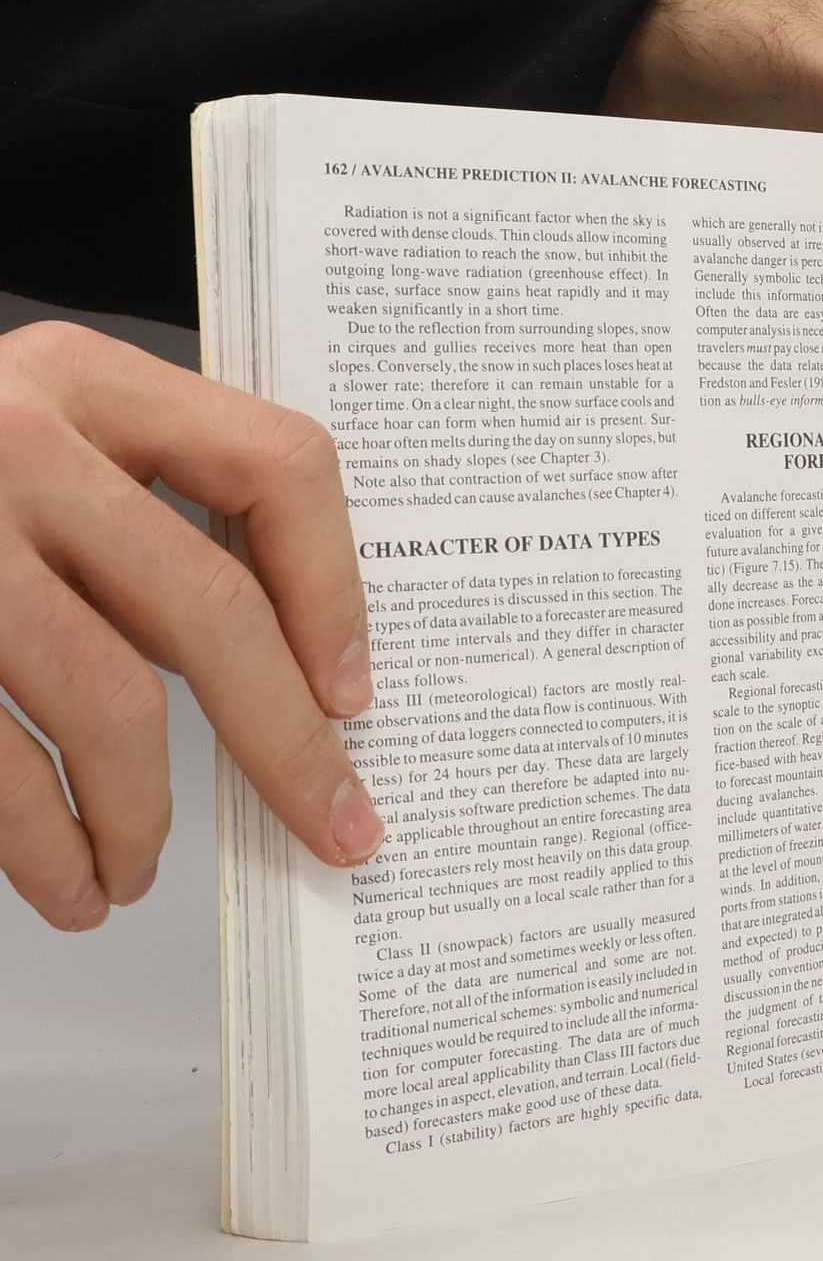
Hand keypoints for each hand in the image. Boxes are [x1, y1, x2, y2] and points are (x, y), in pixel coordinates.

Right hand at [0, 322, 382, 930]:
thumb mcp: (30, 438)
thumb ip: (138, 516)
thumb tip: (278, 675)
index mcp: (82, 380)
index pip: (279, 466)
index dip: (336, 591)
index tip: (351, 691)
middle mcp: (16, 440)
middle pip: (212, 611)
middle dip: (288, 746)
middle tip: (334, 823)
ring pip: (108, 703)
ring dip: (142, 817)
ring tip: (135, 871)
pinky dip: (45, 846)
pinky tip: (66, 880)